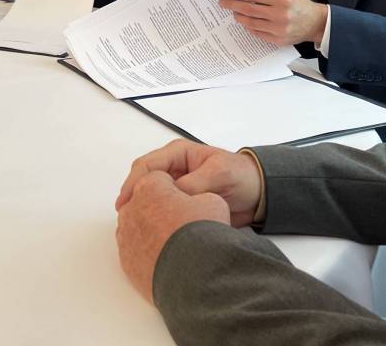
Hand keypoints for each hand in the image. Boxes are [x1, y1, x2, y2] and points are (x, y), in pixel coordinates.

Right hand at [116, 138, 263, 226]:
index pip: (146, 166)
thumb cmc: (240, 176)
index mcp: (177, 154)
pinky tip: (148, 231)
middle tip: (125, 219)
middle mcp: (172, 169)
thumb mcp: (219, 173)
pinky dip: (153, 219)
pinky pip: (162, 210)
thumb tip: (171, 197)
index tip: (127, 203)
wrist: (259, 195)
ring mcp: (175, 187)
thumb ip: (195, 183)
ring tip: (133, 227)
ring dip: (141, 210)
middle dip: (132, 198)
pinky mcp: (181, 205)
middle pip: (143, 182)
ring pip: (150, 198)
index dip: (134, 184)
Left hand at [116, 171, 228, 301]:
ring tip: (177, 243)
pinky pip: (136, 250)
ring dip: (153, 229)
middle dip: (161, 208)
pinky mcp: (126, 260)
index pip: (160, 179)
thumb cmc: (202, 234)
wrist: (192, 275)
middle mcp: (131, 207)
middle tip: (183, 222)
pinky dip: (149, 251)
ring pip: (139, 226)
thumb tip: (196, 203)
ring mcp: (125, 235)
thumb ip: (199, 195)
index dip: (177, 189)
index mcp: (149, 186)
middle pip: (146, 202)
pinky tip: (168, 258)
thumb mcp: (213, 201)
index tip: (187, 201)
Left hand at [220, 0, 327, 45]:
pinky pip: (257, 33)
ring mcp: (279, 30)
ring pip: (251, 23)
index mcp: (283, 0)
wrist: (315, 23)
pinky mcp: (278, 40)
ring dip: (239, 17)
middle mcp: (280, 15)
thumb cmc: (299, 5)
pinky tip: (246, 22)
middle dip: (233, 5)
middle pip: (250, 10)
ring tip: (234, 13)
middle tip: (223, 2)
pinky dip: (249, 27)